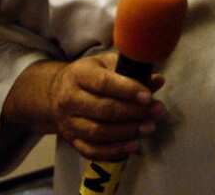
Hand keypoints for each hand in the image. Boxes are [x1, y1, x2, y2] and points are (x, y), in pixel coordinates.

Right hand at [48, 53, 165, 161]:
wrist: (57, 92)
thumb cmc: (90, 75)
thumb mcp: (107, 64)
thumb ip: (132, 71)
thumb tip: (157, 81)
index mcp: (79, 74)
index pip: (103, 83)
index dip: (127, 90)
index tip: (148, 96)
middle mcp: (70, 99)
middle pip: (103, 109)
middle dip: (133, 112)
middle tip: (155, 111)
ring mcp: (69, 122)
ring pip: (98, 132)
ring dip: (127, 132)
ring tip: (149, 127)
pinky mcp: (72, 140)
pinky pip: (92, 151)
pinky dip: (114, 151)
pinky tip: (133, 145)